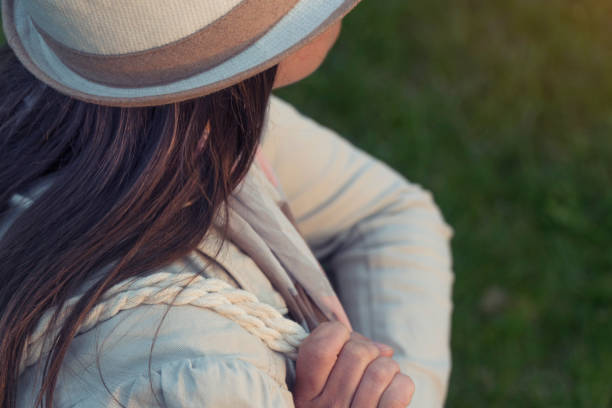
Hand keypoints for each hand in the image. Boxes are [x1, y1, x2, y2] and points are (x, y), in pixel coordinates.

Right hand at [293, 321, 414, 406]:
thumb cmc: (337, 407)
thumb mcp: (320, 386)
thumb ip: (339, 355)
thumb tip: (383, 349)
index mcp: (305, 394)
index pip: (320, 345)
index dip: (336, 333)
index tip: (340, 343)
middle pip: (357, 352)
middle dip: (368, 350)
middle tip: (365, 365)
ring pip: (382, 368)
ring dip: (387, 369)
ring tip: (380, 381)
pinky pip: (400, 389)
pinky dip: (402, 385)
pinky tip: (393, 394)